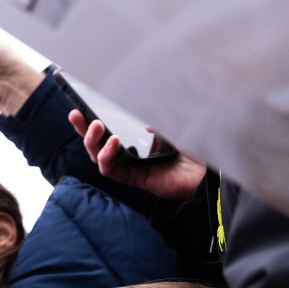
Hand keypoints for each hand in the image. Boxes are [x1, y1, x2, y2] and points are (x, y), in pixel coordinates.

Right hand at [69, 110, 205, 200]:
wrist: (211, 171)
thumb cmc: (196, 147)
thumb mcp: (172, 124)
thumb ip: (153, 120)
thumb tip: (137, 116)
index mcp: (138, 142)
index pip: (108, 132)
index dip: (91, 122)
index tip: (79, 108)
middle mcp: (131, 156)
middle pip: (98, 145)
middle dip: (84, 130)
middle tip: (77, 116)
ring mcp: (132, 169)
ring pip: (100, 158)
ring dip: (94, 143)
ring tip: (96, 127)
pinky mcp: (136, 180)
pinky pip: (113, 171)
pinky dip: (108, 157)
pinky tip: (113, 142)